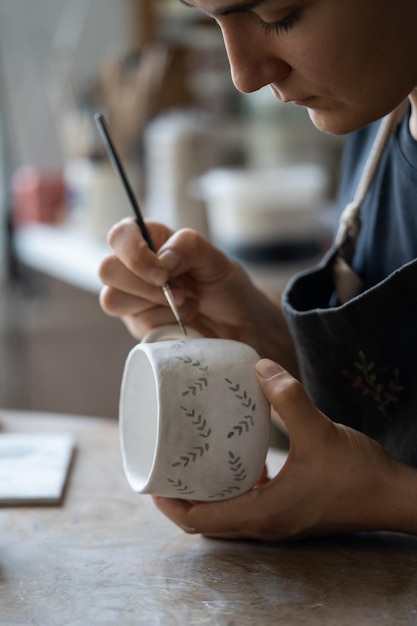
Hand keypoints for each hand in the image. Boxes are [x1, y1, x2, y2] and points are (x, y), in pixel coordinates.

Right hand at [99, 219, 295, 366]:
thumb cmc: (225, 285)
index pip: (119, 236)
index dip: (133, 253)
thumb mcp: (216, 259)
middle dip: (145, 286)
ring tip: (188, 303)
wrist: (240, 324)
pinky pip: (137, 326)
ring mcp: (133, 300)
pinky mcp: (139, 327)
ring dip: (157, 306)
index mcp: (150, 242)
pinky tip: (186, 321)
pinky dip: (167, 324)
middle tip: (182, 292)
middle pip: (107, 270)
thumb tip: (162, 261)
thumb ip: (189, 247)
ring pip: (113, 300)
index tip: (163, 273)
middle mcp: (134, 269)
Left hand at [153, 359, 404, 540]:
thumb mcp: (320, 431)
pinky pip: (248, 505)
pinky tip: (244, 459)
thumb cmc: (358, 475)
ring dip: (207, 491)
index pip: (197, 521)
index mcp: (262, 514)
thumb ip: (288, 398)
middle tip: (168, 460)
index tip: (153, 475)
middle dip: (181, 494)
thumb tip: (259, 367)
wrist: (393, 497)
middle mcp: (263, 525)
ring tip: (196, 457)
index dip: (169, 502)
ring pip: (226, 515)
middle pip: (205, 521)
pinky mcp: (288, 513)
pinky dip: (235, 486)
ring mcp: (276, 522)